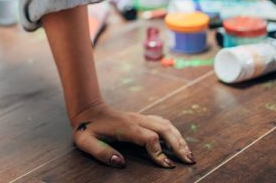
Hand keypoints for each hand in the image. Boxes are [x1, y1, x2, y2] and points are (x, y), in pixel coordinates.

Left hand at [71, 102, 194, 168]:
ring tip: (188, 153)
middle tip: (189, 161)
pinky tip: (178, 142)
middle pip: (164, 129)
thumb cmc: (87, 128)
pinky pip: (161, 122)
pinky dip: (173, 132)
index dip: (159, 152)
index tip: (167, 166)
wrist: (88, 109)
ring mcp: (140, 118)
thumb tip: (120, 163)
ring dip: (179, 138)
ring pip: (165, 124)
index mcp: (126, 127)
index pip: (150, 138)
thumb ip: (102, 152)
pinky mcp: (141, 118)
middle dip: (178, 145)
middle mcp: (136, 120)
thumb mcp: (87, 142)